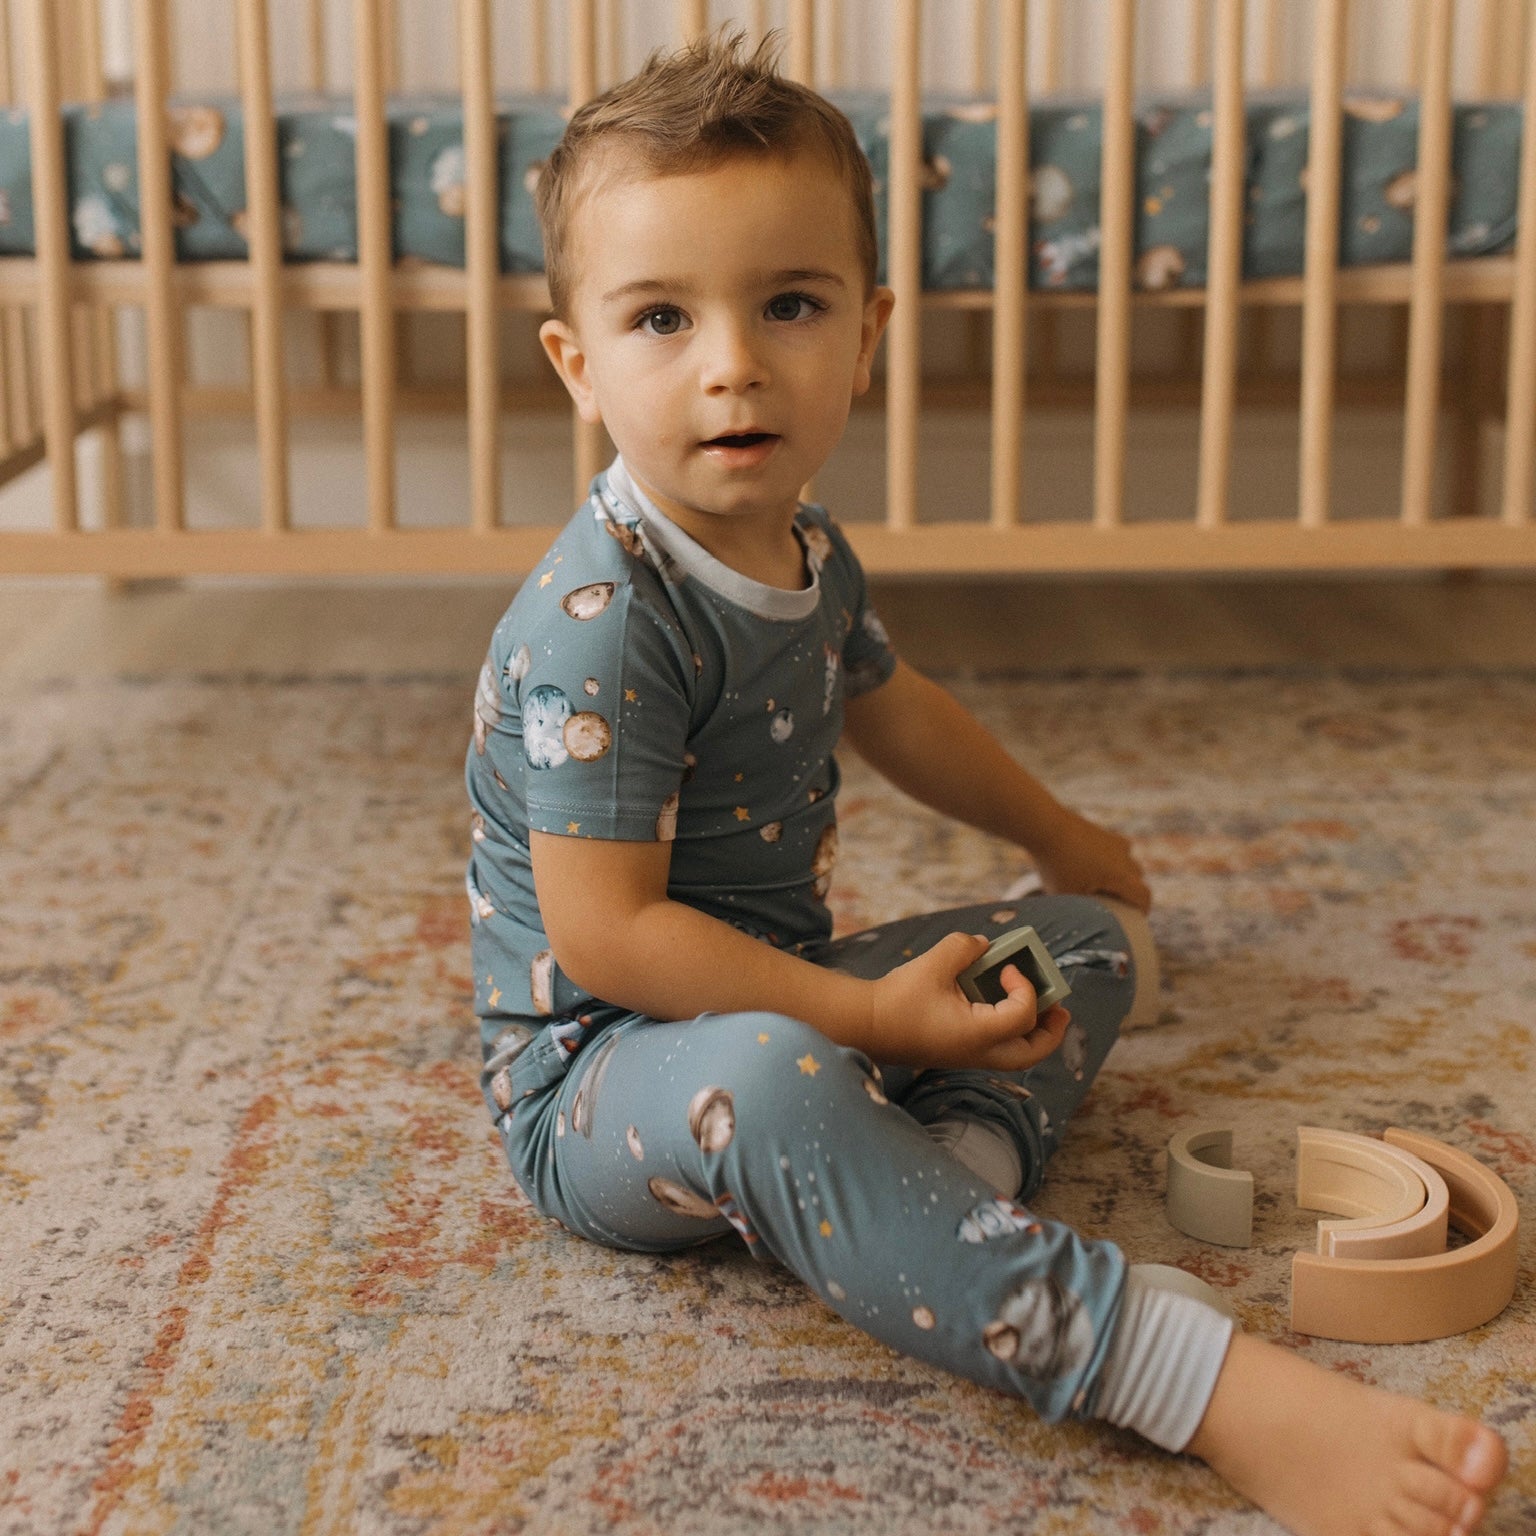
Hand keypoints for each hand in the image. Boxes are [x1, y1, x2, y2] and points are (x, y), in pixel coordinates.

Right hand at [868, 932, 1071, 1070]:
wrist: (866, 1026)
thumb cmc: (898, 998)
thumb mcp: (933, 963)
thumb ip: (964, 947)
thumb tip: (983, 946)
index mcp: (977, 1034)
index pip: (1023, 1015)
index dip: (1025, 987)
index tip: (1007, 967)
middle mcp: (979, 1052)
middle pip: (1033, 1053)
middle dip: (1052, 1030)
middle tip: (1059, 1006)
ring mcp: (968, 1056)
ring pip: (1017, 1055)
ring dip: (1033, 1032)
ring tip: (1039, 1006)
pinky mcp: (958, 1052)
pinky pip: (997, 1048)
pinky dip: (1010, 1029)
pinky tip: (1000, 1003)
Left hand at [1031, 806, 1151, 911]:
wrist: (1045, 825)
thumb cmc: (1056, 865)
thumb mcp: (1067, 896)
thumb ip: (1080, 908)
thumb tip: (1081, 920)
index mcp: (1120, 876)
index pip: (1144, 896)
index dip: (1143, 910)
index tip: (1136, 919)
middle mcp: (1124, 857)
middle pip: (1137, 879)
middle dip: (1130, 893)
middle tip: (1116, 905)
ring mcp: (1114, 841)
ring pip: (1128, 862)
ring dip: (1122, 875)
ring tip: (1103, 885)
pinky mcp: (1101, 831)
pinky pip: (1115, 849)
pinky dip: (1110, 860)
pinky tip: (1092, 866)